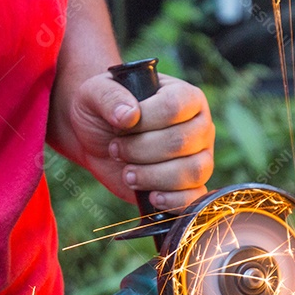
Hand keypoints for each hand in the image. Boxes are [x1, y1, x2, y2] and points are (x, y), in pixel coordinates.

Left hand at [68, 72, 214, 210]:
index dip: (144, 122)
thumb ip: (109, 98)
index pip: (174, 107)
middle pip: (181, 142)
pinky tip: (151, 197)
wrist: (97, 140)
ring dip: (153, 176)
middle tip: (116, 150)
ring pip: (193, 171)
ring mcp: (199, 157)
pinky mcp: (190, 185)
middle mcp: (199, 127)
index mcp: (186, 97)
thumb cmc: (102, 111)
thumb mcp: (95, 93)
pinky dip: (173, 200)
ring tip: (127, 174)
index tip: (119, 127)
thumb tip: (128, 116)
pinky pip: (195, 197)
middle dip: (141, 150)